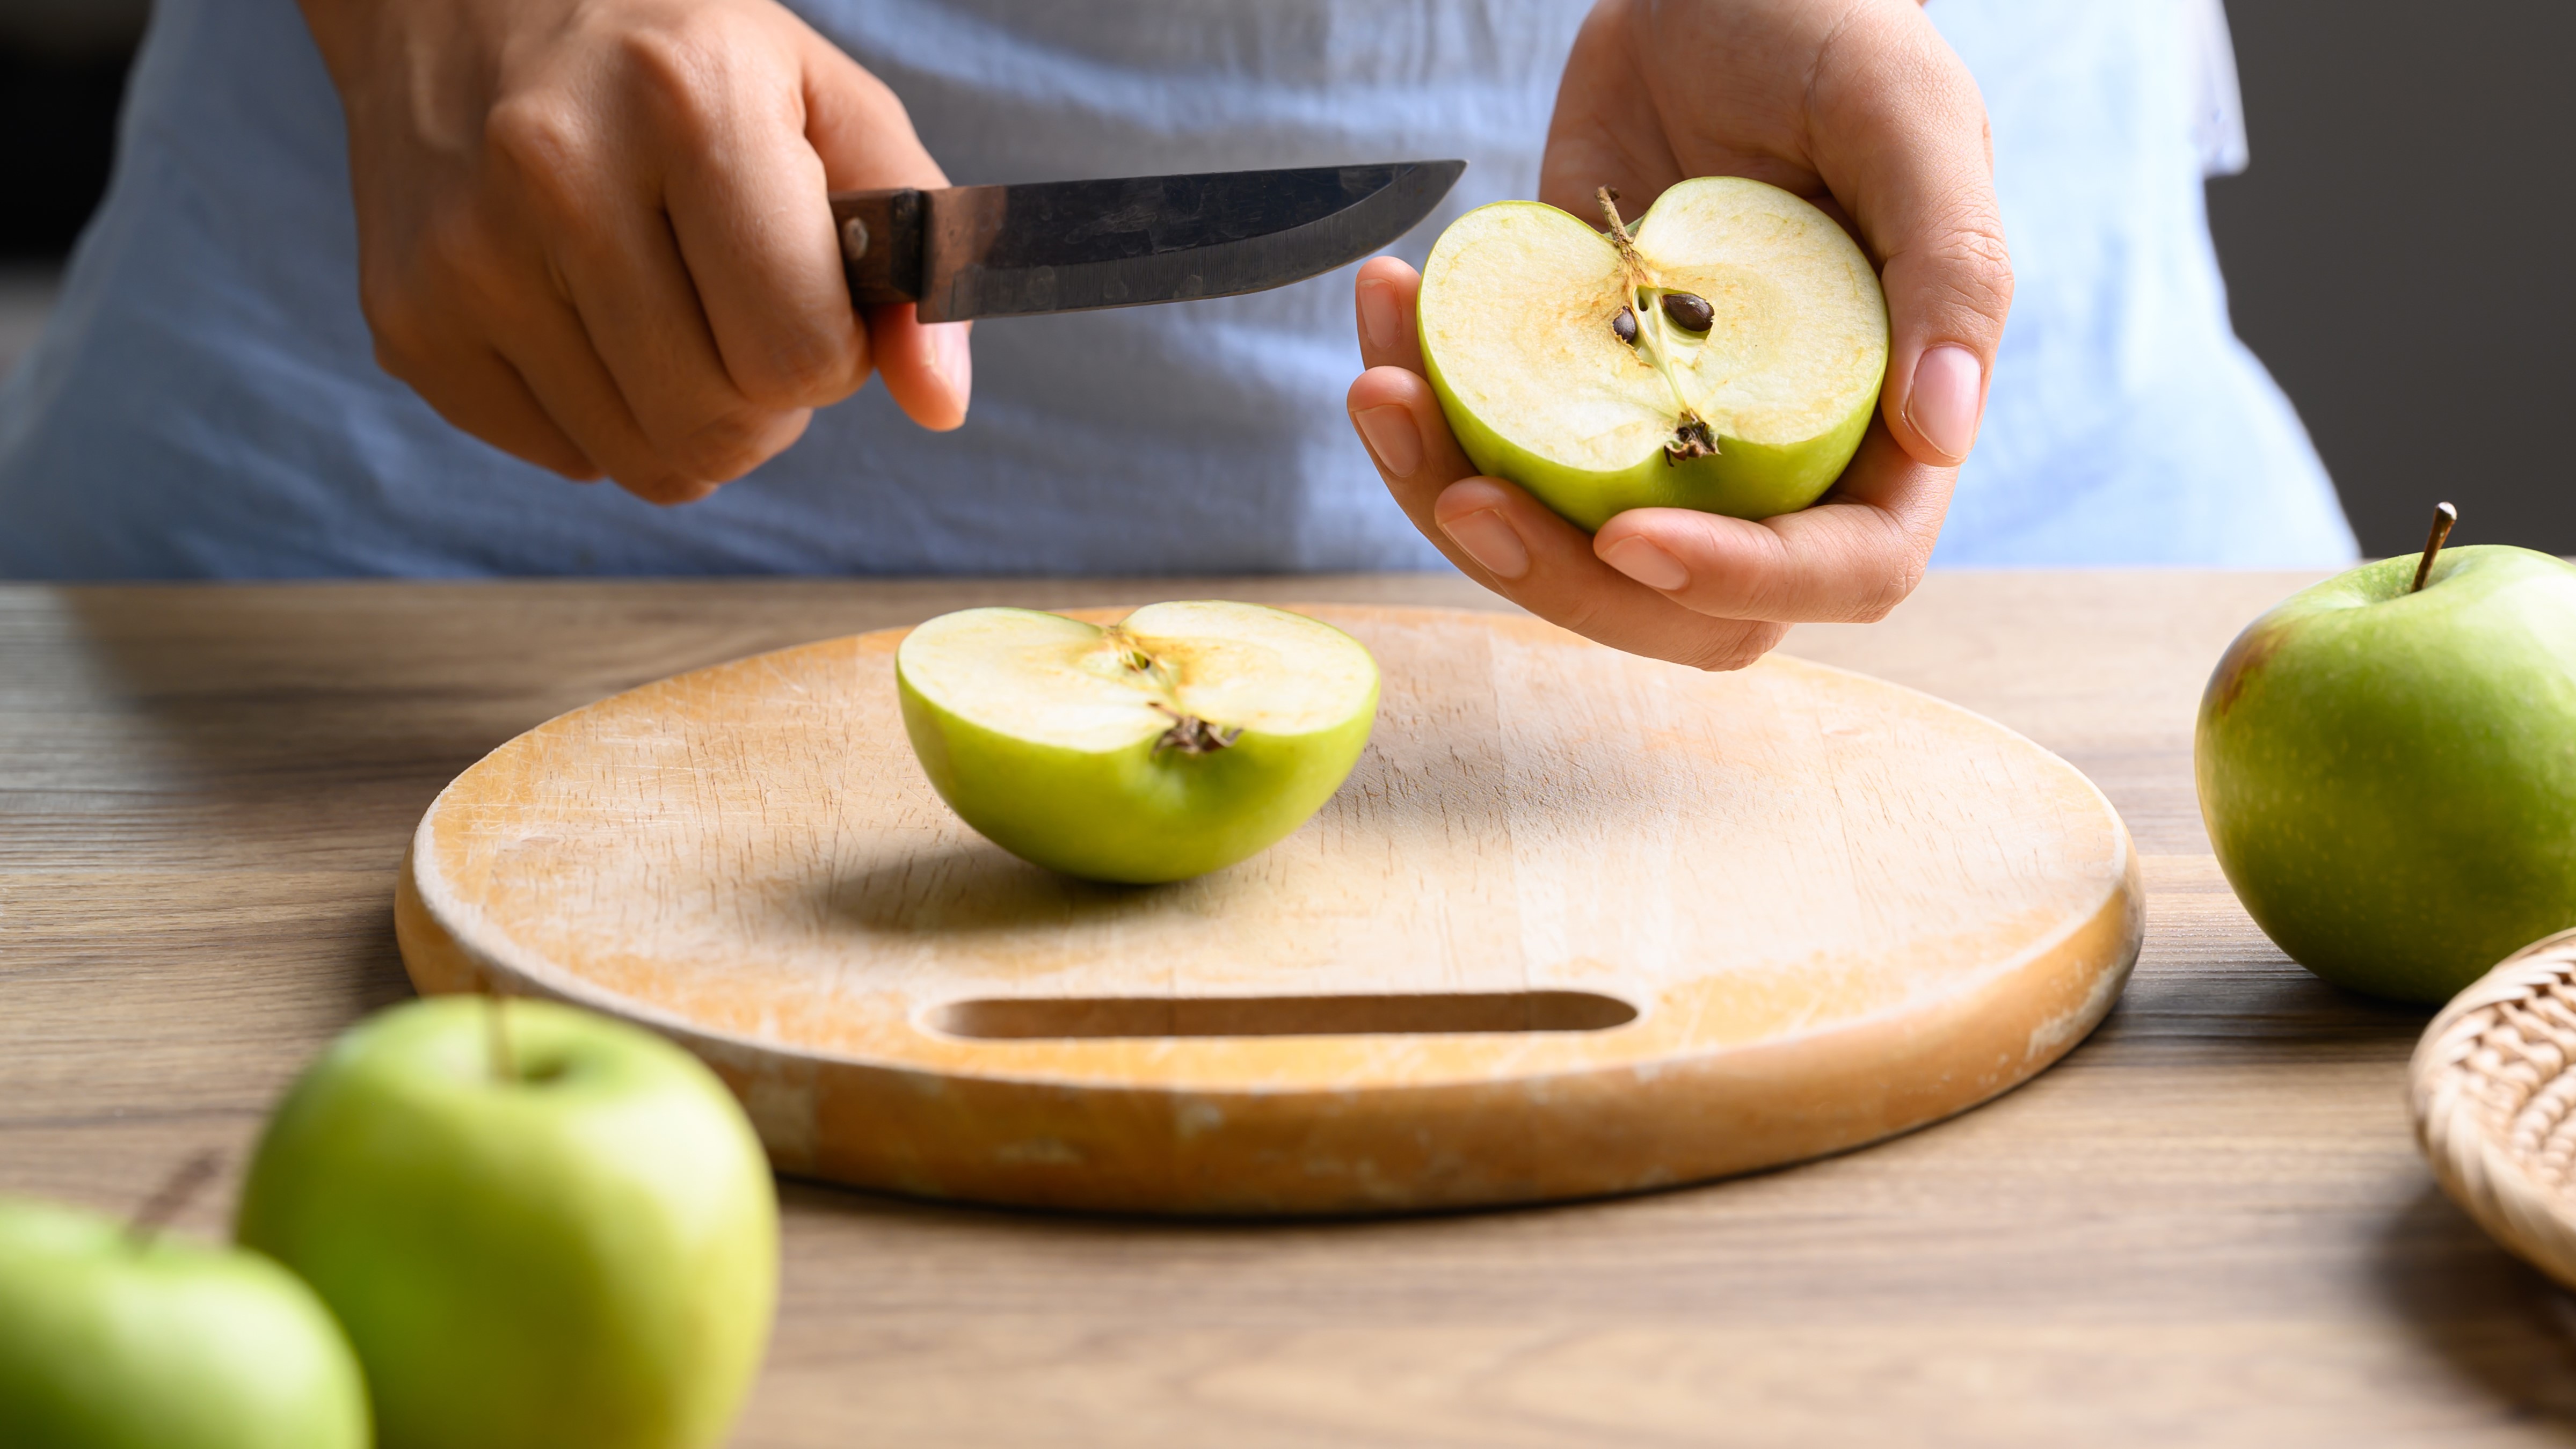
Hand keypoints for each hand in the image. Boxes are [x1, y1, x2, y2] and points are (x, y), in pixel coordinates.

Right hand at [300, 0, 969, 503]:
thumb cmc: (674, 54)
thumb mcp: (823, 103)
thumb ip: (916, 248)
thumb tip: (940, 403)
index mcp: (685, 104)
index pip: (799, 353)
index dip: (833, 351)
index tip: (811, 292)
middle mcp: (557, 177)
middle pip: (721, 427)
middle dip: (767, 399)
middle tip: (747, 311)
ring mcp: (466, 258)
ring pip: (648, 464)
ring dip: (693, 418)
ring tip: (674, 312)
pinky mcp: (407, 322)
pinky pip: (566, 457)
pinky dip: (604, 416)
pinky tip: (588, 314)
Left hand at [1346, 0, 2008, 668]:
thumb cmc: (1833, 29)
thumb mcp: (1911, 120)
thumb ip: (1952, 268)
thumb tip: (1945, 432)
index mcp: (1886, 422)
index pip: (1845, 571)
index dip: (1740, 582)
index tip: (1631, 536)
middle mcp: (1772, 454)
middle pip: (1680, 605)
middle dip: (1561, 578)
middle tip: (1465, 497)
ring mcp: (1658, 432)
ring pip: (1560, 549)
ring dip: (1450, 498)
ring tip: (1381, 388)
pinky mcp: (1564, 386)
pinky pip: (1488, 448)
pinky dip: (1421, 409)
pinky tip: (1385, 312)